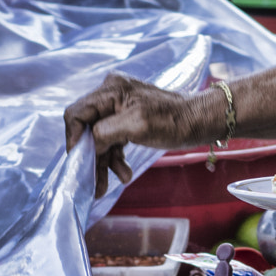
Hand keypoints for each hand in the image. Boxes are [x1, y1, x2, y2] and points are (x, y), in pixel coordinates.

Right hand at [64, 72, 217, 195]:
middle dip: (91, 157)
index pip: (77, 113)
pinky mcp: (128, 120)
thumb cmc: (174, 120)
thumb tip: (87, 145)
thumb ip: (106, 132)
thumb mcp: (137, 125)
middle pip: (87, 129)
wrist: (201, 121)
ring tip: (109, 185)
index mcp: (111, 90)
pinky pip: (113, 140)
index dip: (73, 138)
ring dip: (104, 162)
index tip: (79, 162)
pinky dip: (116, 158)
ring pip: (100, 139)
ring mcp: (120, 108)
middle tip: (94, 183)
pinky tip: (124, 173)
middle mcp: (112, 95)